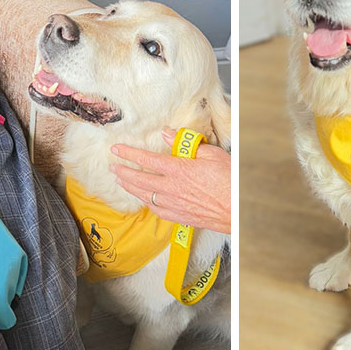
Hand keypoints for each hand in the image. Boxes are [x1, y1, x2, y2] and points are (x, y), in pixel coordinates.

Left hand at [110, 128, 230, 233]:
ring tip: (120, 181)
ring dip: (130, 187)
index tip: (116, 149)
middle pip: (139, 179)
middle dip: (123, 171)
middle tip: (112, 166)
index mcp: (178, 170)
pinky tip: (143, 199)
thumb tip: (167, 133)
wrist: (238, 208)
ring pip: (144, 196)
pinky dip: (146, 202)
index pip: (146, 159)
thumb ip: (185, 144)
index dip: (129, 153)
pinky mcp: (179, 217)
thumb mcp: (210, 153)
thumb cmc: (229, 180)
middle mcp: (172, 188)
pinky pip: (156, 210)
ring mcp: (174, 204)